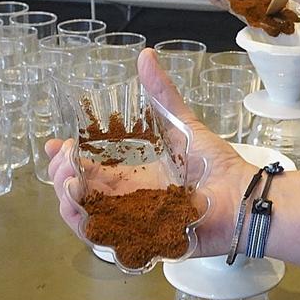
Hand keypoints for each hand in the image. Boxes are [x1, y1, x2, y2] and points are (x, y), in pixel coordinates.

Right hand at [46, 48, 258, 257]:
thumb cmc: (216, 164)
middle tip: (62, 162)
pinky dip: (88, 229)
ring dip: (68, 203)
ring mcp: (132, 224)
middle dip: (60, 179)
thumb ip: (162, 94)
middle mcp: (126, 202)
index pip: (88, 171)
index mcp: (131, 178)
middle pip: (79, 196)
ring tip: (67, 182)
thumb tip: (146, 56)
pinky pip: (108, 243)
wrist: (243, 195)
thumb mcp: (182, 124)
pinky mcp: (144, 243)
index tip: (55, 145)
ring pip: (86, 220)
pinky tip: (79, 211)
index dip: (66, 160)